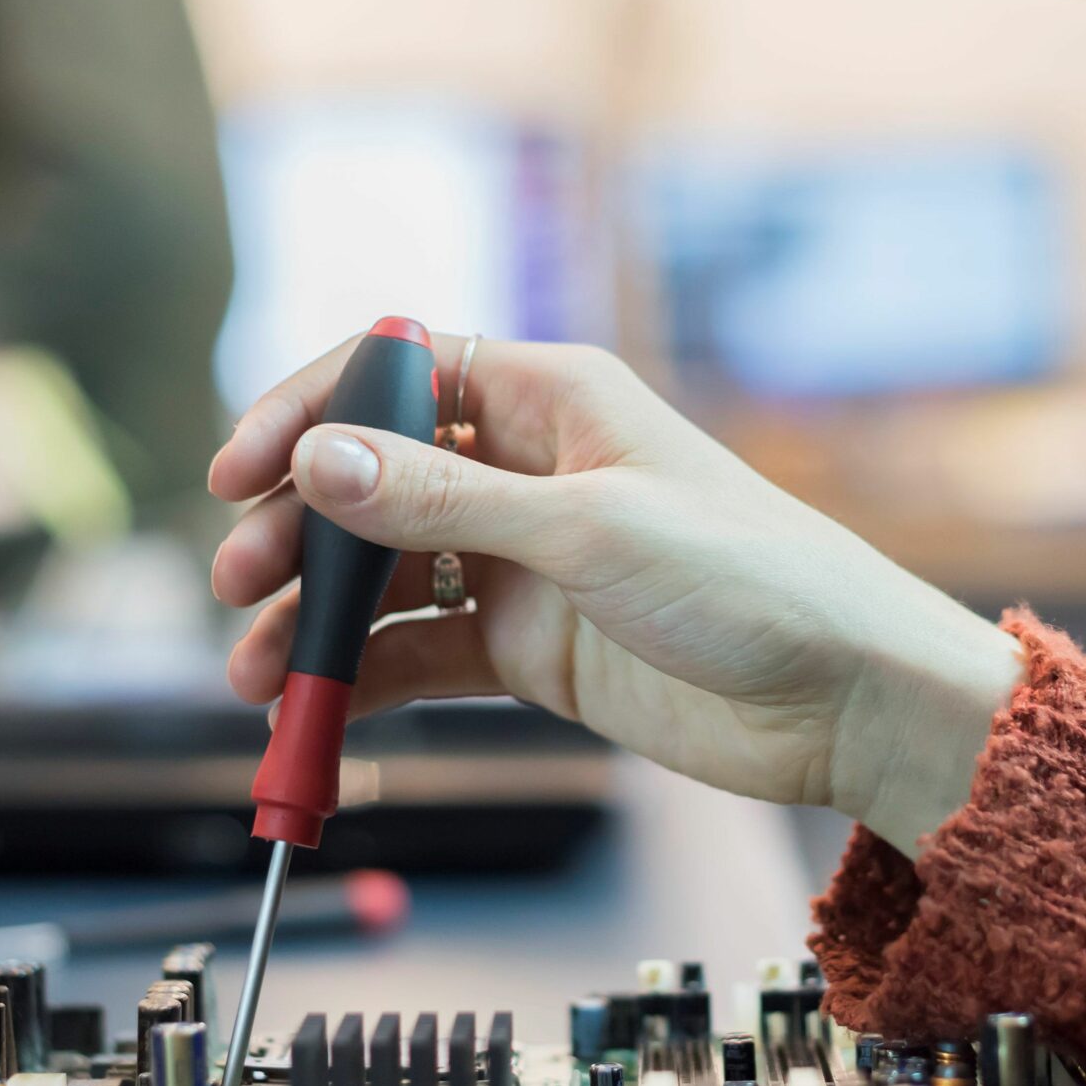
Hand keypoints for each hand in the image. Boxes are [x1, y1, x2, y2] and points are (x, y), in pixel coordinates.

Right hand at [208, 337, 1022, 852]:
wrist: (846, 699)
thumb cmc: (754, 579)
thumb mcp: (589, 531)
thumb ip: (446, 503)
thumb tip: (319, 459)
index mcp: (548, 397)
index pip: (393, 373)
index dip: (306, 413)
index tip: (239, 474)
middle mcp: (525, 469)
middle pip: (370, 480)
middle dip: (297, 531)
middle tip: (239, 586)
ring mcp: (523, 561)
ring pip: (384, 575)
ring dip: (316, 619)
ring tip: (260, 677)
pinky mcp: (530, 646)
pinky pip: (420, 653)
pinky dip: (363, 680)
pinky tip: (317, 712)